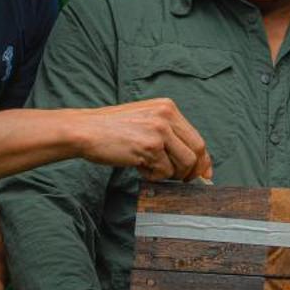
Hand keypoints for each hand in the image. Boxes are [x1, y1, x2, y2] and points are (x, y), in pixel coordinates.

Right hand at [75, 99, 213, 181]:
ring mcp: (159, 131)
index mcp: (168, 107)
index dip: (203, 160)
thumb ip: (167, 133)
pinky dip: (153, 176)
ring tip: (150, 169)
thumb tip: (191, 159)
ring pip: (184, 164)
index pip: (196, 138)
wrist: (85, 130)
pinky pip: (164, 172)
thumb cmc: (111, 129)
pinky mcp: (150, 147)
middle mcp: (167, 116)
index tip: (203, 174)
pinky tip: (139, 168)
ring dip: (170, 174)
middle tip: (185, 181)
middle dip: (193, 171)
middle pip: (196, 151)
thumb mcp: (145, 119)